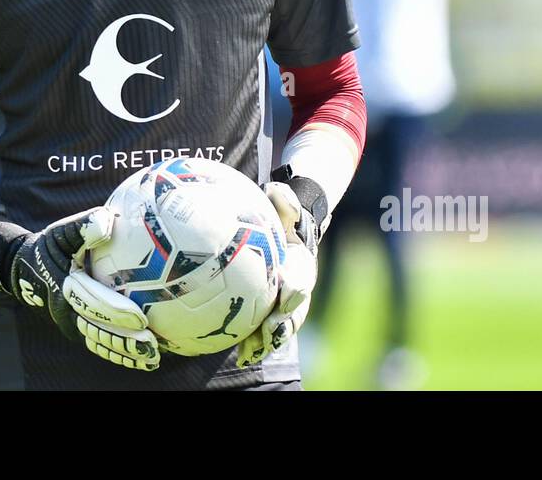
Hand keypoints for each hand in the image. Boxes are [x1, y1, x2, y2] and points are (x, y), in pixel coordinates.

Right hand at [0, 206, 160, 370]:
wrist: (26, 268)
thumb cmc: (51, 245)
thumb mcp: (62, 231)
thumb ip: (84, 225)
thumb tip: (107, 221)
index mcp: (63, 285)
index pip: (91, 301)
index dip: (114, 311)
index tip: (141, 318)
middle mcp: (64, 310)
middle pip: (96, 329)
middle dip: (123, 340)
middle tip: (151, 346)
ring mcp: (69, 323)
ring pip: (98, 342)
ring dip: (124, 353)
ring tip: (152, 358)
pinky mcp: (76, 329)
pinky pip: (98, 346)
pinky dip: (118, 354)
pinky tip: (143, 360)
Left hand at [236, 182, 317, 366]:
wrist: (286, 235)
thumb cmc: (282, 221)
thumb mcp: (285, 208)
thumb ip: (283, 201)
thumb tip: (275, 188)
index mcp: (302, 265)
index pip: (302, 278)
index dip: (295, 286)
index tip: (285, 291)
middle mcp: (297, 290)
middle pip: (294, 312)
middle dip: (283, 324)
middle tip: (269, 330)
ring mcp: (285, 306)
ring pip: (281, 328)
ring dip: (267, 341)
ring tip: (250, 352)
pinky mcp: (270, 315)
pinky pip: (263, 334)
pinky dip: (254, 346)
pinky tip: (240, 353)